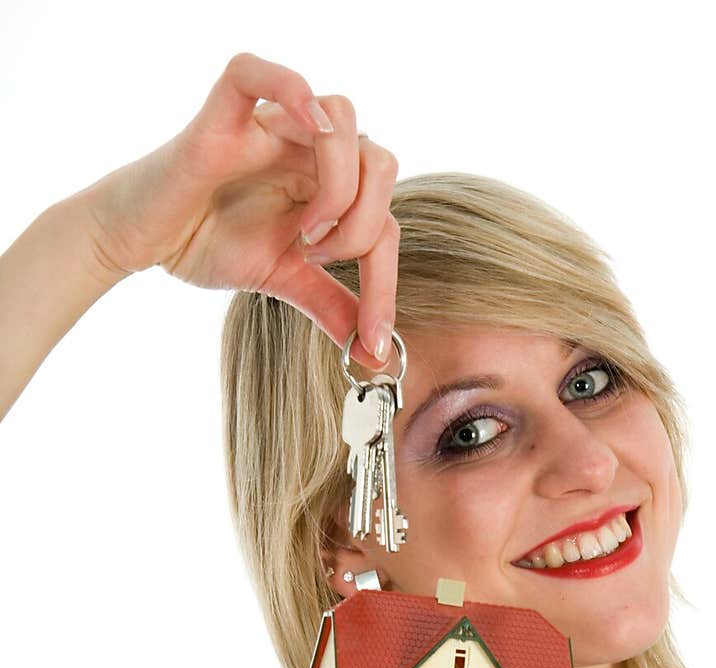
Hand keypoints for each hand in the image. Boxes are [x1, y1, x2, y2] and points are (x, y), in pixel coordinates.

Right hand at [79, 52, 398, 365]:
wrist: (141, 240)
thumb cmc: (207, 243)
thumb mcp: (284, 282)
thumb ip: (332, 307)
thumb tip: (376, 355)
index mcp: (328, 181)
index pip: (385, 219)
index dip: (385, 285)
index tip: (372, 342)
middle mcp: (306, 146)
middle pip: (381, 160)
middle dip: (364, 226)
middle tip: (316, 258)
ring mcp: (268, 126)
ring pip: (341, 119)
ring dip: (339, 185)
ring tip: (303, 233)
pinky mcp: (222, 115)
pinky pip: (260, 73)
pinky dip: (292, 89)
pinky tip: (306, 127)